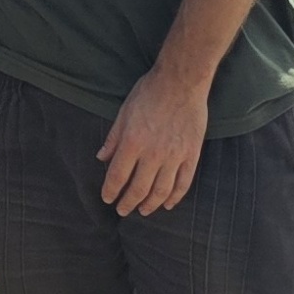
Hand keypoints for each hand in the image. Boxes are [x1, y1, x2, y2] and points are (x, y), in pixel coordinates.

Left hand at [98, 68, 208, 215]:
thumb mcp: (123, 113)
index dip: (110, 190)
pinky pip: (183, 183)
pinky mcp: (192, 155)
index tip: (107, 198)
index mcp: (132, 143)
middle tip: (122, 210)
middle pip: (138, 188)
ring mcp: (175, 156)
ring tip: (143, 211)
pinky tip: (167, 204)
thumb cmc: (148, 94)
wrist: (181, 82)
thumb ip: (113, 139)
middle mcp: (153, 154)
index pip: (117, 176)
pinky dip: (174, 197)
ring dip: (150, 204)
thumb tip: (102, 158)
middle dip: (128, 203)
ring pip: (161, 191)